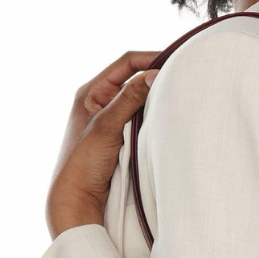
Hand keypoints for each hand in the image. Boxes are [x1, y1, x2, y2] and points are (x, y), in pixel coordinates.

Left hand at [45, 51, 160, 237]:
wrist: (76, 199)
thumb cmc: (81, 162)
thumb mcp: (107, 125)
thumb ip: (130, 98)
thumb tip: (156, 74)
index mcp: (91, 92)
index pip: (126, 63)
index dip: (151, 58)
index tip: (175, 61)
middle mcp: (101, 101)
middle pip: (135, 79)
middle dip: (157, 78)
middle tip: (182, 77)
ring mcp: (112, 119)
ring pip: (140, 100)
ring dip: (157, 99)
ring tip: (178, 96)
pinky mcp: (121, 136)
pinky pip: (142, 118)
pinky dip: (155, 116)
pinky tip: (168, 118)